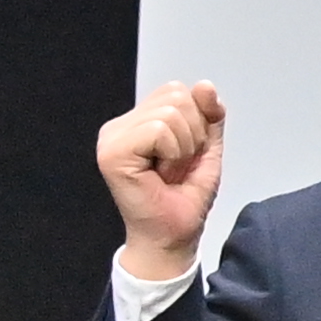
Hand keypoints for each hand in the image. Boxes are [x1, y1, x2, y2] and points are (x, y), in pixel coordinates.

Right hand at [99, 78, 225, 274]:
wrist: (174, 235)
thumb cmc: (185, 197)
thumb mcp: (206, 148)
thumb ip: (208, 115)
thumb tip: (204, 85)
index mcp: (137, 121)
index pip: (177, 91)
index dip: (198, 122)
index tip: (186, 155)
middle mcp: (120, 125)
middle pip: (176, 97)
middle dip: (193, 135)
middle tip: (177, 166)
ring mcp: (112, 138)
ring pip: (170, 114)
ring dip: (184, 149)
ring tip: (169, 171)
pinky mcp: (112, 152)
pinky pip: (158, 131)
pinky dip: (173, 154)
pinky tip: (161, 174)